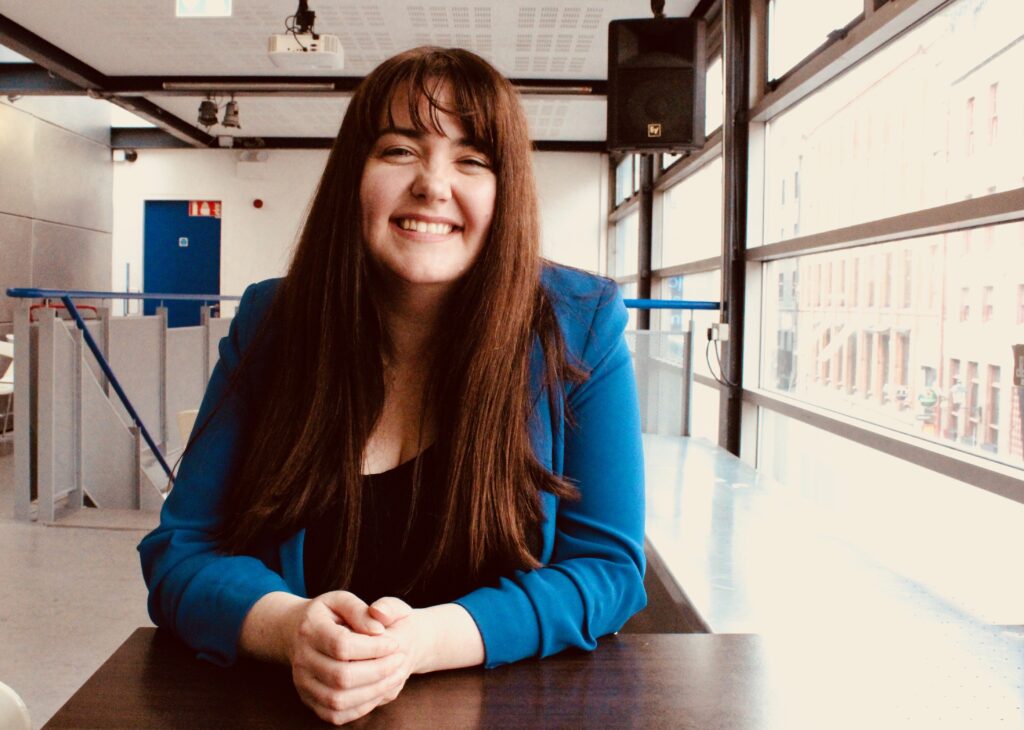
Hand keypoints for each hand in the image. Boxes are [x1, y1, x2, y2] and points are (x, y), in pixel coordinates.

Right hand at [284, 591, 408, 724]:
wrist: (296, 633)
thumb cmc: (327, 615)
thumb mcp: (341, 600)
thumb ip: (360, 610)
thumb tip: (378, 630)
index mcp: (309, 630)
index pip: (342, 646)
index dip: (373, 648)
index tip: (394, 643)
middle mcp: (301, 660)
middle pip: (341, 676)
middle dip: (378, 670)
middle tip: (400, 659)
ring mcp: (302, 684)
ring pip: (339, 700)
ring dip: (373, 691)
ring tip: (395, 675)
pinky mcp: (309, 700)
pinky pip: (336, 714)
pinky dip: (362, 707)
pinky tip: (379, 690)